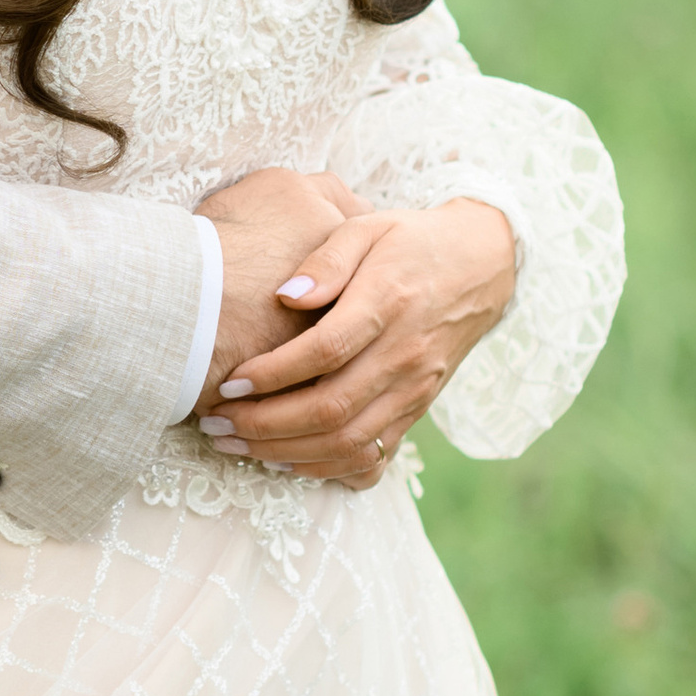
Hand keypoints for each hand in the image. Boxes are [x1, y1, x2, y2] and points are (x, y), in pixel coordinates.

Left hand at [201, 197, 515, 485]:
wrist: (480, 267)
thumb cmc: (409, 242)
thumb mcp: (367, 228)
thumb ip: (325, 259)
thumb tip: (285, 294)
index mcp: (388, 304)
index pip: (325, 352)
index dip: (271, 374)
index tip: (227, 382)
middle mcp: (405, 355)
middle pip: (332, 409)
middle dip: (264, 425)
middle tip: (215, 424)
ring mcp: (414, 389)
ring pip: (350, 443)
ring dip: (286, 453)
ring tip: (235, 445)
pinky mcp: (418, 410)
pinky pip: (373, 457)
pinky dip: (326, 468)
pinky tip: (284, 460)